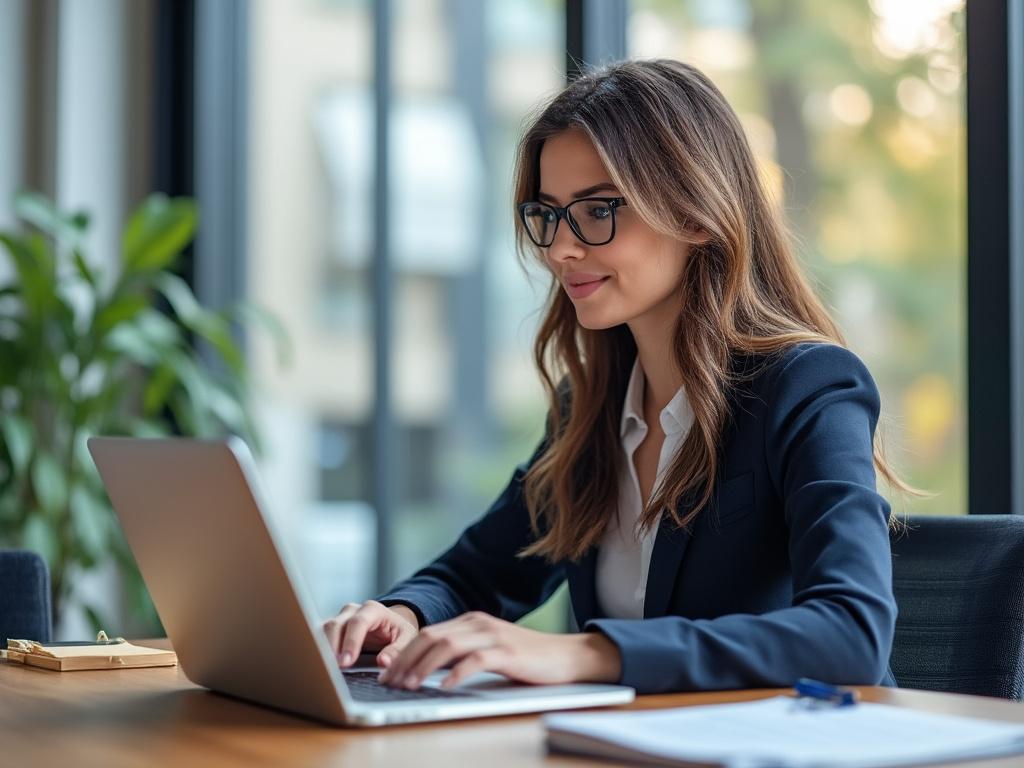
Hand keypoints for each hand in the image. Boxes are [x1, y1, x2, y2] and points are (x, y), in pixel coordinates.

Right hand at [321, 600, 419, 668]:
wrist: (390, 624)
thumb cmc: (398, 631)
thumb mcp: (406, 638)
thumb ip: (397, 649)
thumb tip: (383, 662)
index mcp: (373, 610)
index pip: (358, 623)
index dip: (351, 642)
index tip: (347, 662)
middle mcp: (353, 611)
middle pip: (335, 625)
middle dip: (332, 648)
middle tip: (333, 670)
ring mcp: (340, 618)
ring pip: (323, 629)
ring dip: (322, 649)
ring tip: (324, 669)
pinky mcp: (332, 629)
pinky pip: (319, 636)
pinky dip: (318, 649)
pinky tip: (320, 665)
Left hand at [377, 611, 620, 689]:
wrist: (566, 656)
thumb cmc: (526, 658)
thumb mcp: (488, 650)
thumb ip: (462, 654)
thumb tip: (428, 670)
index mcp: (471, 621)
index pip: (427, 634)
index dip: (403, 654)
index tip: (386, 674)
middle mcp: (478, 623)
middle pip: (431, 638)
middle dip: (405, 661)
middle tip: (389, 683)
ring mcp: (493, 636)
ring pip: (447, 647)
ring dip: (423, 667)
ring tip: (409, 686)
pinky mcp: (508, 652)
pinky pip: (476, 661)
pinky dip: (456, 674)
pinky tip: (445, 687)